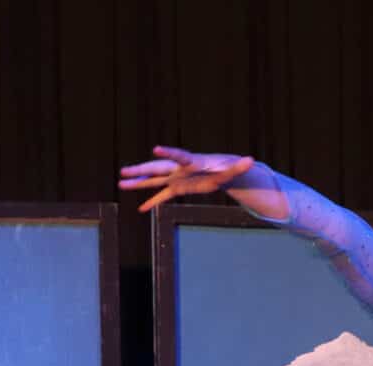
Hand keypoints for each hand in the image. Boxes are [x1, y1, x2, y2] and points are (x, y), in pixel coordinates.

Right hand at [118, 146, 255, 211]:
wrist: (222, 170)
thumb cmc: (227, 167)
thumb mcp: (233, 168)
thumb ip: (240, 166)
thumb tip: (252, 161)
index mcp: (191, 162)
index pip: (177, 156)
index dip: (167, 152)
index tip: (155, 149)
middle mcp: (179, 169)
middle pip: (157, 169)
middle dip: (141, 170)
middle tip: (124, 170)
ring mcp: (176, 179)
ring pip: (154, 181)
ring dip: (138, 183)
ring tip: (120, 183)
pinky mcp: (178, 189)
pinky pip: (163, 196)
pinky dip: (153, 202)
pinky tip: (141, 210)